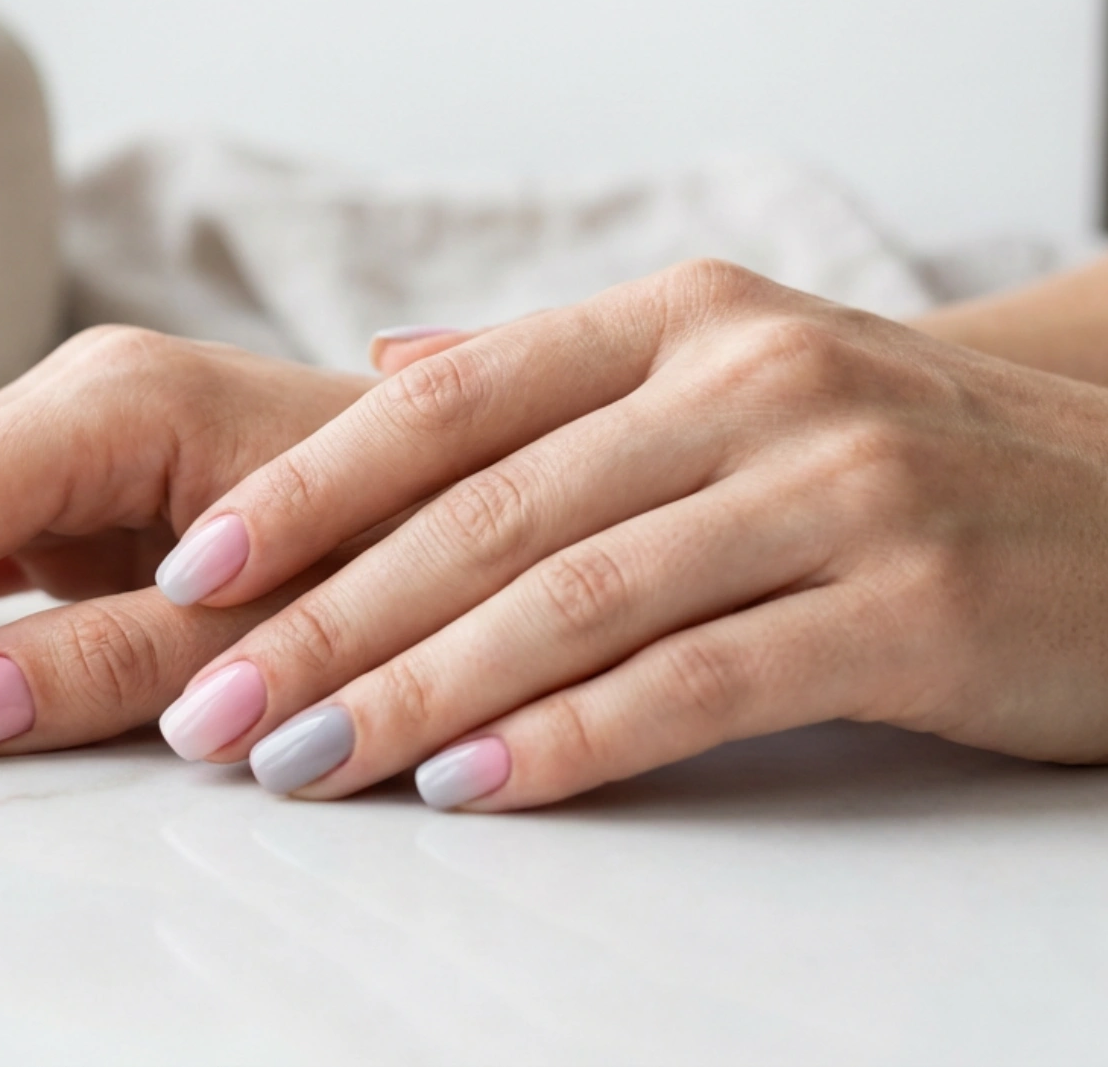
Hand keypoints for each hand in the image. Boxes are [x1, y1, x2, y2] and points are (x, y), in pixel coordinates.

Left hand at [148, 260, 1107, 809]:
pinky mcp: (913, 603)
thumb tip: (385, 370)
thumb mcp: (736, 376)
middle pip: (486, 511)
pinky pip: (701, 678)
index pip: (447, 402)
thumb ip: (558, 379)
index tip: (194, 572)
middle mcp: (747, 378)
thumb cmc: (909, 460)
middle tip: (210, 709)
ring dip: (416, 692)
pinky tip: (472, 787)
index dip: (308, 490)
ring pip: (573, 596)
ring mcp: (836, 483)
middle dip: (327, 619)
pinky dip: (573, 738)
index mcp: (680, 320)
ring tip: (300, 763)